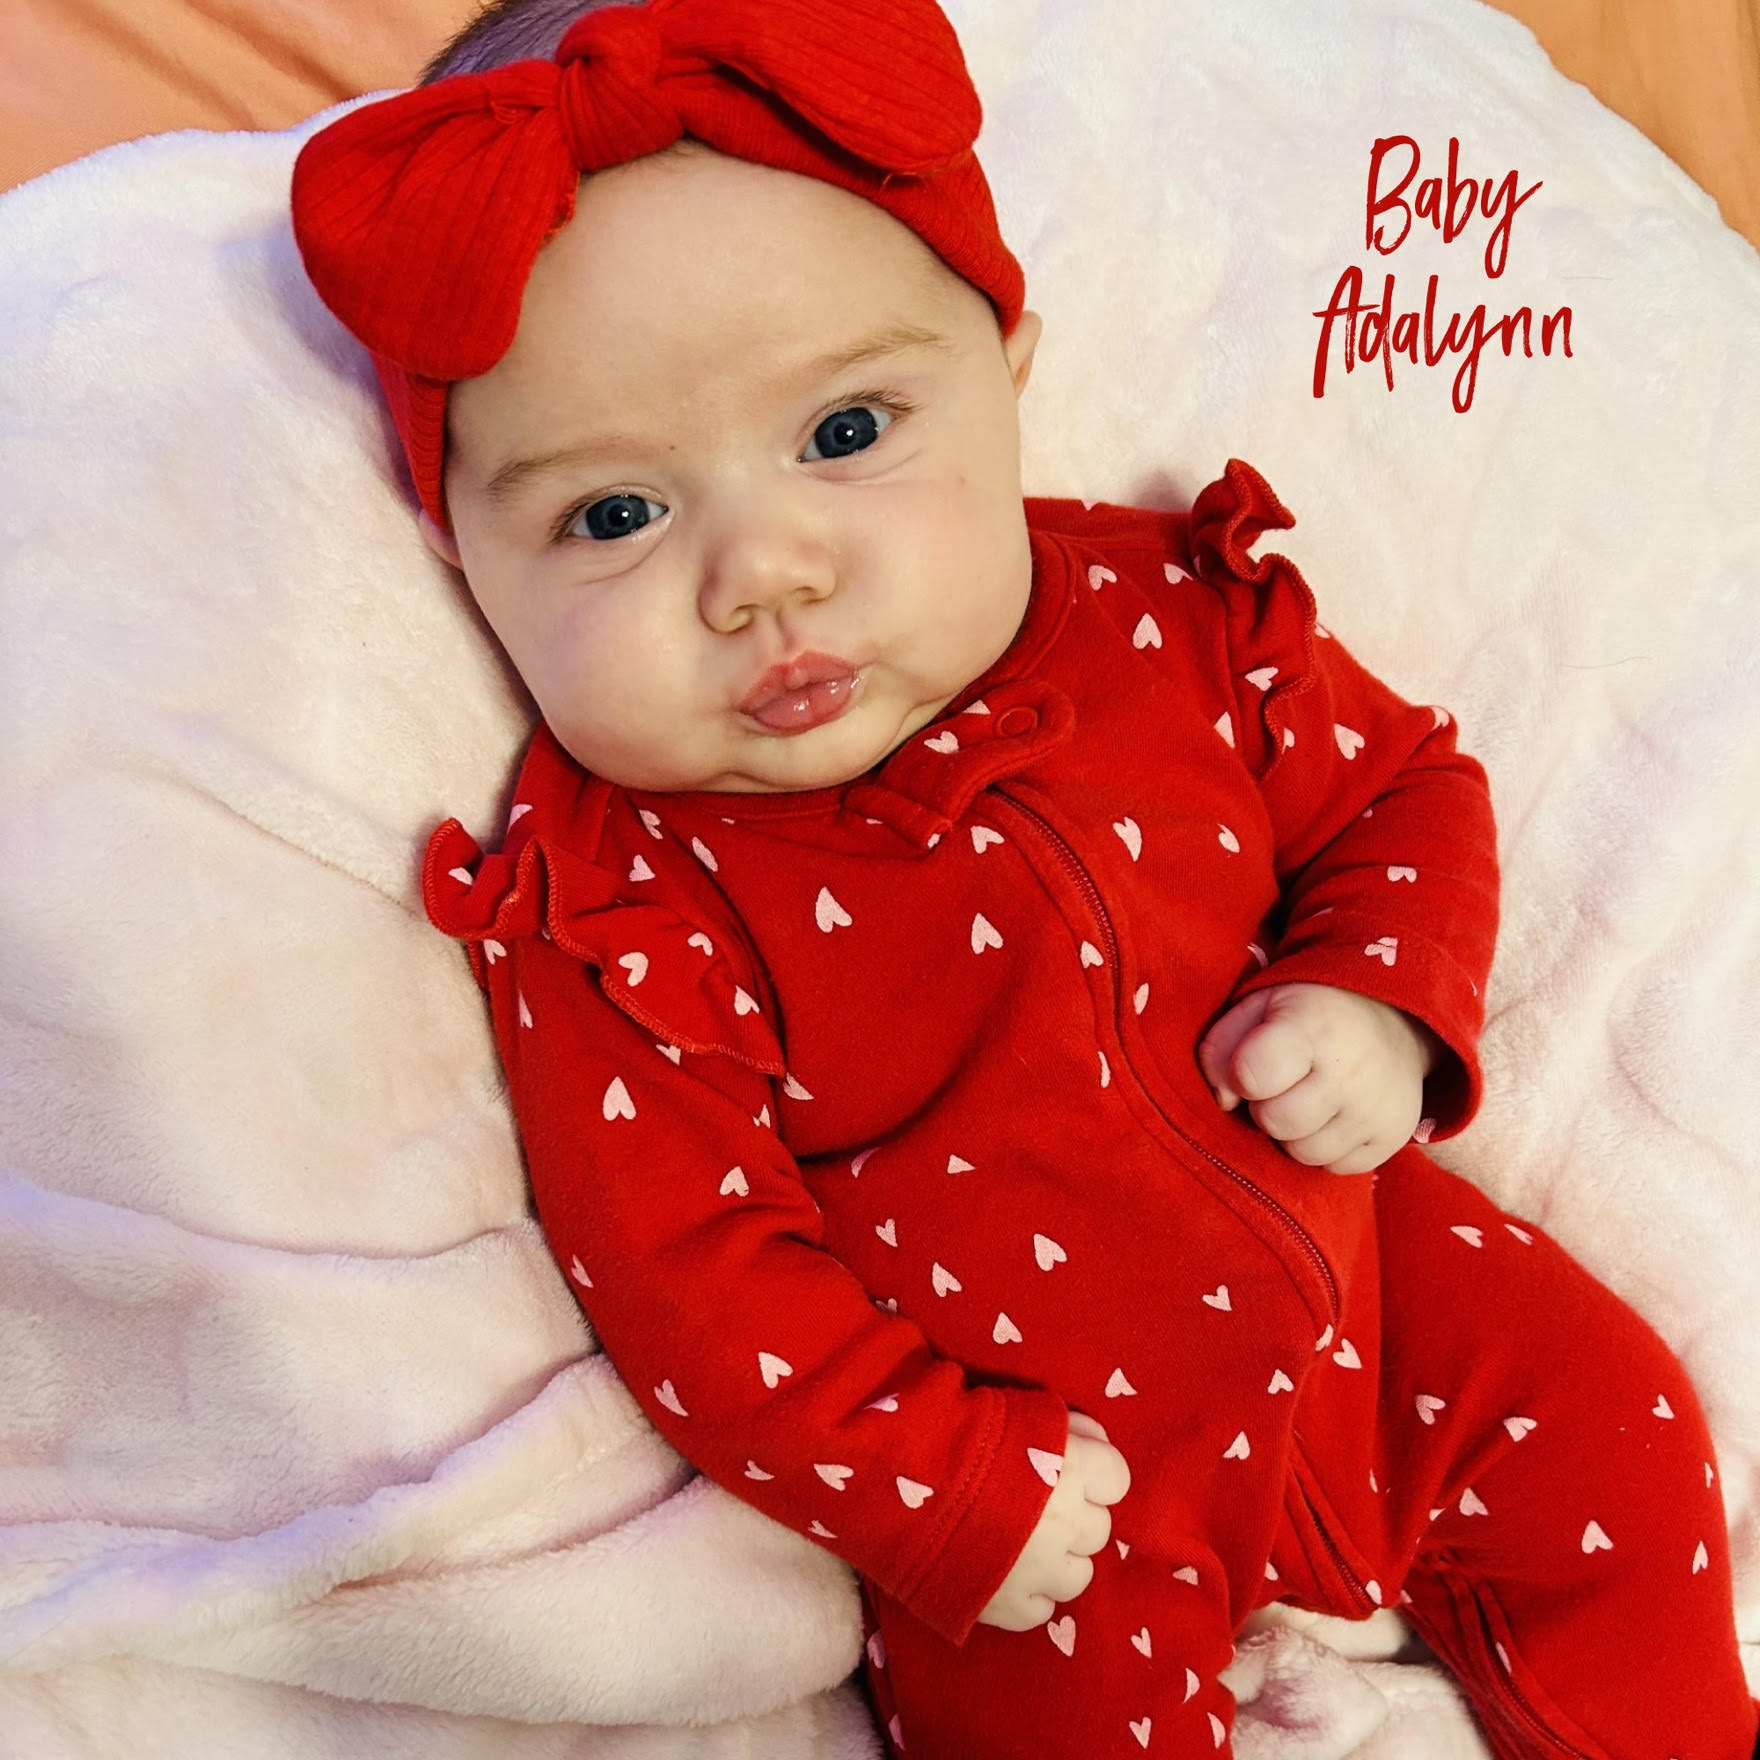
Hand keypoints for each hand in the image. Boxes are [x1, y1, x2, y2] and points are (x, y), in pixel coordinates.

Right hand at [977, 1413, 1130, 1630]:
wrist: (898, 1476)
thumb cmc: (958, 1432)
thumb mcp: (1019, 1410)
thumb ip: (1067, 1428)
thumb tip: (1094, 1443)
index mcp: (1073, 1470)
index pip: (1117, 1478)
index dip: (1095, 1473)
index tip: (1071, 1469)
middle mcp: (1068, 1525)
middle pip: (1097, 1528)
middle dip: (1074, 1516)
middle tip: (1037, 1505)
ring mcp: (1042, 1573)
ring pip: (1079, 1575)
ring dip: (1058, 1560)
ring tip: (1023, 1544)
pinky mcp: (1011, 1609)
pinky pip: (1041, 1610)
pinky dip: (1028, 1594)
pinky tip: (1003, 1573)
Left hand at [1198, 981, 1439, 1173]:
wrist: (1394, 1022)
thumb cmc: (1307, 1017)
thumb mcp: (1257, 1008)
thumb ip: (1221, 1049)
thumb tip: (1225, 1101)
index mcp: (1311, 1024)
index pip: (1252, 1074)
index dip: (1241, 1075)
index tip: (1252, 1064)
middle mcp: (1351, 1069)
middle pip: (1276, 1122)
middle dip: (1267, 1106)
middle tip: (1283, 1084)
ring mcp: (1376, 1108)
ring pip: (1304, 1153)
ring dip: (1294, 1132)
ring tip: (1308, 1099)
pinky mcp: (1393, 1137)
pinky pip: (1334, 1167)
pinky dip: (1326, 1148)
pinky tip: (1333, 1116)